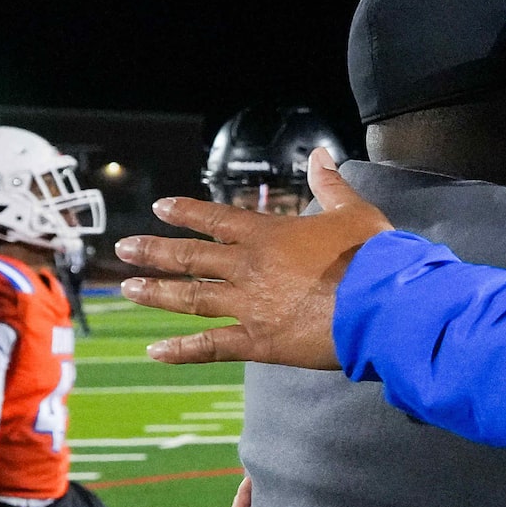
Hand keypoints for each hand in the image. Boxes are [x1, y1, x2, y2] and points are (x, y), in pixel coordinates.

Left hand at [114, 150, 390, 367]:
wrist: (381, 303)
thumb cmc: (373, 257)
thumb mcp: (354, 211)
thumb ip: (330, 185)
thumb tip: (321, 155)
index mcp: (268, 234)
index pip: (216, 219)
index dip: (186, 213)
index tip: (161, 208)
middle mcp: (249, 267)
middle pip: (191, 257)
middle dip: (155, 251)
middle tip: (124, 248)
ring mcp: (249, 305)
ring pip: (191, 297)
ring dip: (157, 293)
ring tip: (128, 289)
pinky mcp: (259, 342)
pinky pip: (211, 346)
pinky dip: (182, 350)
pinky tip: (155, 351)